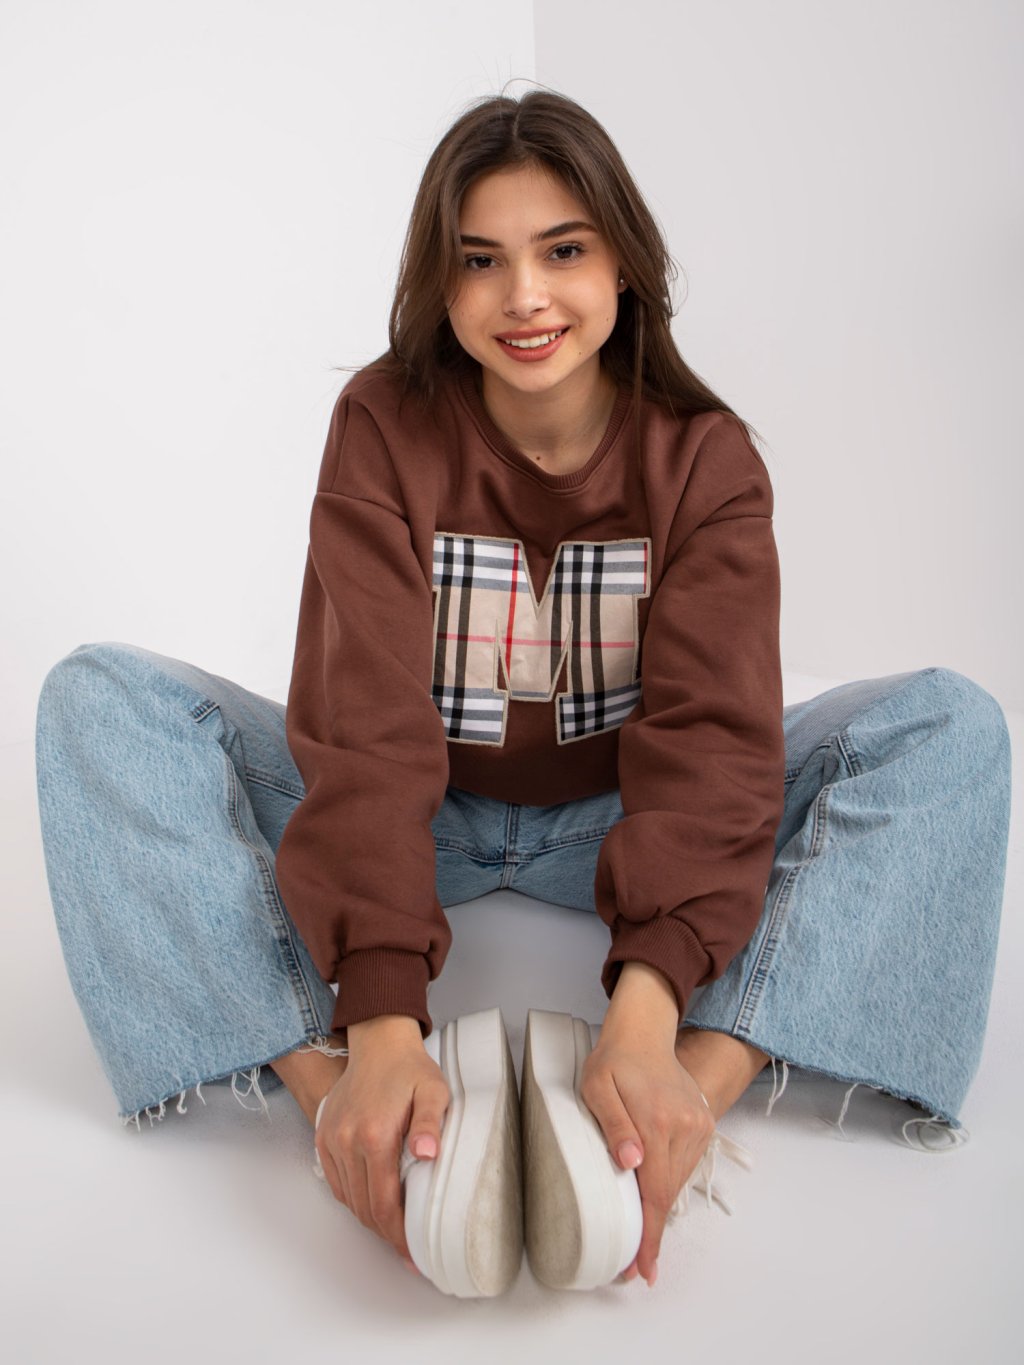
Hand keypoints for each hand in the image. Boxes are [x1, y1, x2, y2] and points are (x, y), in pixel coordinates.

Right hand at [314, 1026, 449, 1267]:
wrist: (378, 1042)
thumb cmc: (410, 1068)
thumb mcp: (434, 1090)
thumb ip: (431, 1123)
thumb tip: (428, 1154)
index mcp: (375, 1134)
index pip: (384, 1202)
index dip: (399, 1234)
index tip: (414, 1254)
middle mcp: (347, 1141)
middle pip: (364, 1207)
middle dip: (386, 1234)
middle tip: (407, 1250)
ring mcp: (331, 1139)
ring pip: (348, 1199)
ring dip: (369, 1219)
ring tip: (393, 1231)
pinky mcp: (323, 1136)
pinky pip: (336, 1183)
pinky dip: (352, 1200)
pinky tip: (371, 1204)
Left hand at [579, 1033, 713, 1285]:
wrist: (643, 1034)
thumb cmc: (612, 1060)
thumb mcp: (597, 1086)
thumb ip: (613, 1125)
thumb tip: (630, 1163)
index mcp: (657, 1121)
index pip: (655, 1193)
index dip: (649, 1236)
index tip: (642, 1270)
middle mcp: (685, 1126)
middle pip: (668, 1194)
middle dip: (651, 1232)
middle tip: (632, 1264)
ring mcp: (698, 1125)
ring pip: (678, 1182)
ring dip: (660, 1209)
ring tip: (641, 1236)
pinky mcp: (703, 1122)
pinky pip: (686, 1166)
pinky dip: (669, 1184)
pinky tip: (652, 1194)